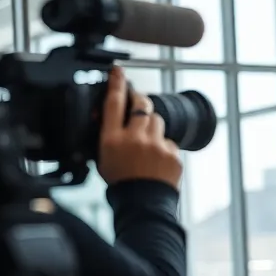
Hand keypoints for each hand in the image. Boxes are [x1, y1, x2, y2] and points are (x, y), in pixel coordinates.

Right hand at [96, 66, 182, 188]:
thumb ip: (107, 135)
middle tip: (137, 101)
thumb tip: (108, 116)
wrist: (143, 204)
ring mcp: (156, 145)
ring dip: (152, 127)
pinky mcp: (173, 153)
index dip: (116, 83)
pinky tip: (157, 160)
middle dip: (139, 100)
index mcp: (112, 139)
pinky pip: (169, 141)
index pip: (114, 102)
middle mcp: (135, 139)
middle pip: (141, 104)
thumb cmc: (120, 182)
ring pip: (157, 121)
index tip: (118, 71)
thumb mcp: (103, 157)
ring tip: (146, 144)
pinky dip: (164, 147)